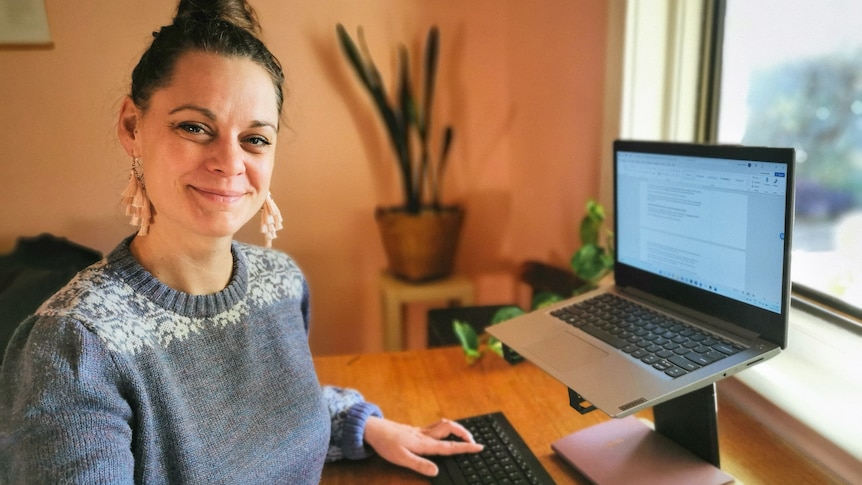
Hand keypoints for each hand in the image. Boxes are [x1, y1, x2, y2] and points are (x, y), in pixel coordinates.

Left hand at [363, 416, 483, 476]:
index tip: (479, 447)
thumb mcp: (401, 458)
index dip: (465, 447)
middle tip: (474, 441)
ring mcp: (420, 431)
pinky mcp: (415, 430)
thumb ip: (420, 465)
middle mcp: (425, 435)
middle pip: (450, 428)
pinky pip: (436, 426)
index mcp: (424, 443)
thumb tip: (436, 471)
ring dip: (456, 428)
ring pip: (444, 424)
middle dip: (464, 433)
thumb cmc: (386, 444)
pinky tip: (444, 433)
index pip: (449, 445)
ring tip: (464, 436)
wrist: (373, 429)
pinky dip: (446, 428)